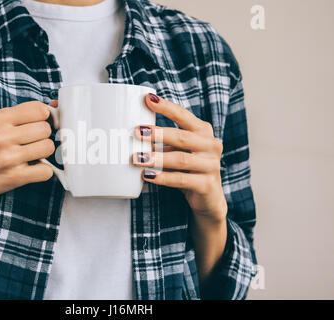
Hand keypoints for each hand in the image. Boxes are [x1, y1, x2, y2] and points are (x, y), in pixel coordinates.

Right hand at [0, 101, 54, 209]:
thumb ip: (21, 115)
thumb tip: (54, 107)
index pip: (40, 109)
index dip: (44, 118)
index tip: (39, 125)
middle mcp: (2, 135)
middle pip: (46, 129)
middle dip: (42, 137)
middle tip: (31, 144)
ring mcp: (8, 157)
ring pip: (49, 147)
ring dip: (44, 154)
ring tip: (30, 156)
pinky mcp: (14, 177)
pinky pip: (46, 171)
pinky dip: (43, 171)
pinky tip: (31, 170)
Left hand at [133, 93, 226, 222]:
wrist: (209, 198)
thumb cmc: (189, 168)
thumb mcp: (180, 150)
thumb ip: (166, 140)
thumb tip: (135, 131)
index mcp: (203, 131)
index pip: (184, 115)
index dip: (166, 107)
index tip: (148, 99)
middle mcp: (211, 145)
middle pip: (182, 137)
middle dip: (158, 133)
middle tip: (137, 131)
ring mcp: (211, 165)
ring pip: (181, 159)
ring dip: (157, 157)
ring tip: (137, 158)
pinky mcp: (207, 184)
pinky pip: (182, 180)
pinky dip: (163, 177)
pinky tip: (148, 176)